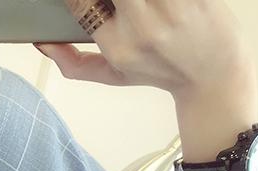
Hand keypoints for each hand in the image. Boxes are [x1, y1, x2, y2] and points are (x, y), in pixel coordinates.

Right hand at [35, 0, 255, 99]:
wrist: (214, 72)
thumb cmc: (160, 71)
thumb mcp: (113, 76)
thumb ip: (74, 64)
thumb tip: (43, 43)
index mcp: (118, 47)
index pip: (80, 3)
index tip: (81, 1)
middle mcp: (142, 26)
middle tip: (110, 2)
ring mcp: (170, 5)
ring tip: (131, 4)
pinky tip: (154, 3)